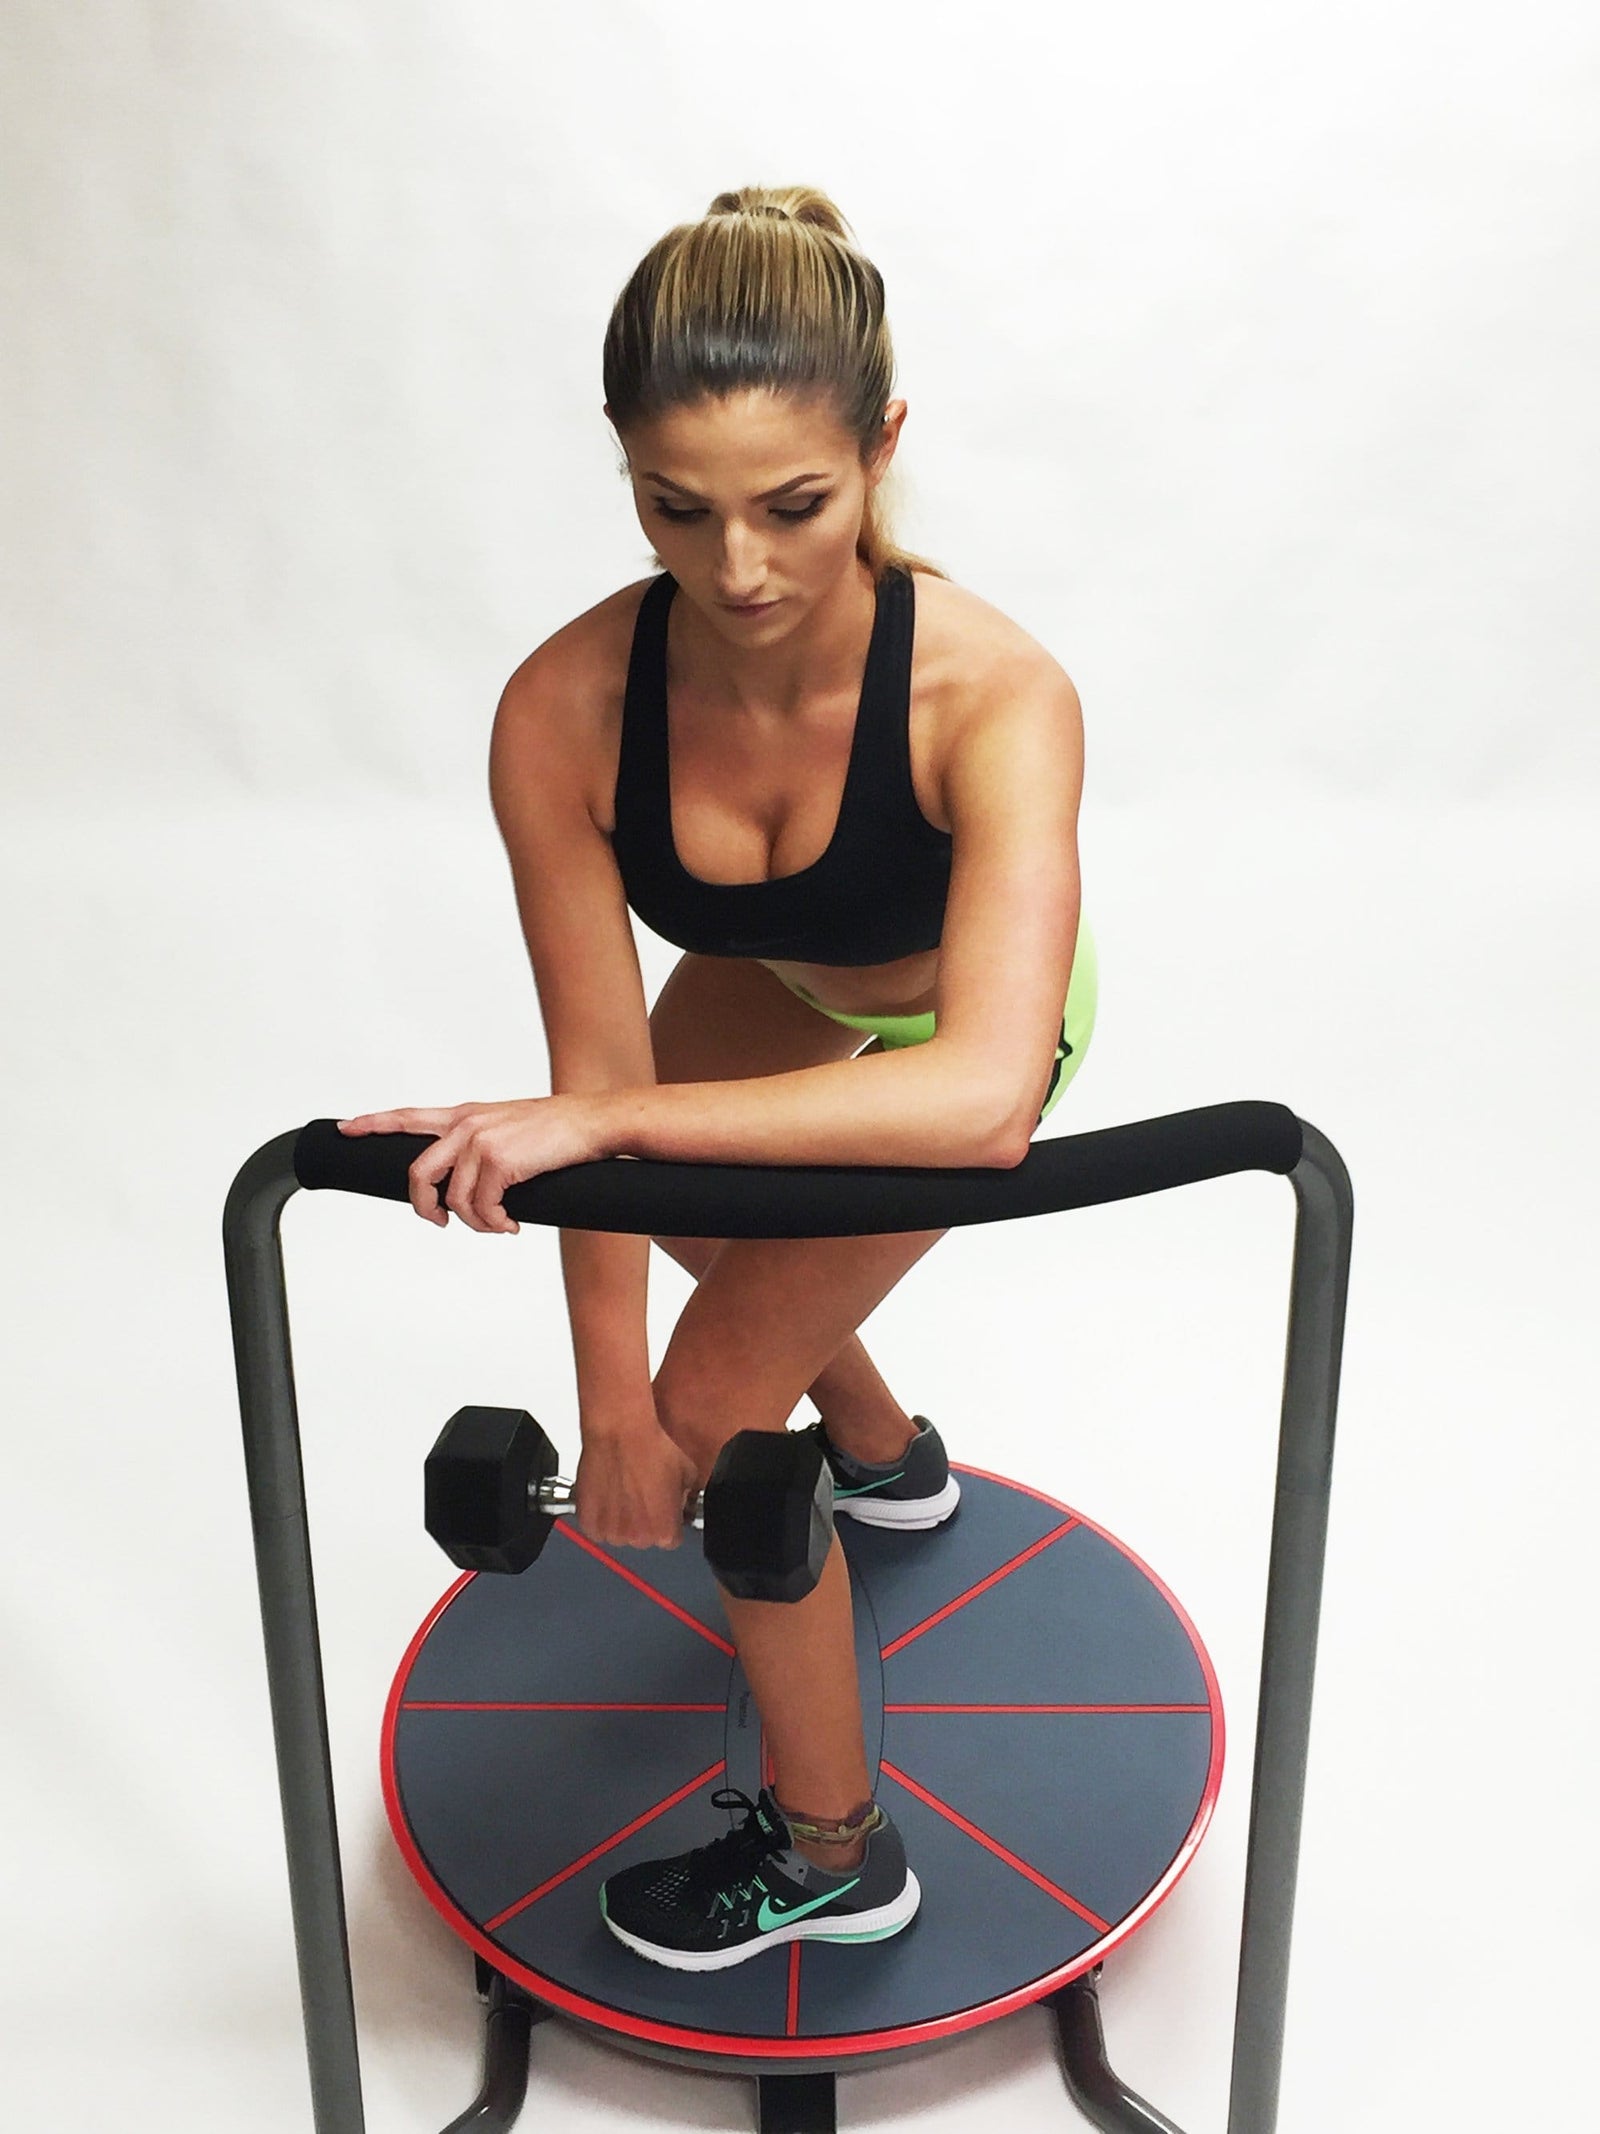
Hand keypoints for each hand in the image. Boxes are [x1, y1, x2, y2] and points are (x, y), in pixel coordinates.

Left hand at [336, 1096, 602, 1232]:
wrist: (594, 1122)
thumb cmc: (559, 1130)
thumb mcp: (509, 1126)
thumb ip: (481, 1144)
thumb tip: (467, 1185)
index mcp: (466, 1115)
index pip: (408, 1116)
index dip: (373, 1123)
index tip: (346, 1128)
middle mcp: (467, 1125)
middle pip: (418, 1174)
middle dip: (424, 1207)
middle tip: (441, 1222)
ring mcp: (481, 1142)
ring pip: (454, 1201)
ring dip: (475, 1223)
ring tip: (498, 1224)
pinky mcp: (500, 1162)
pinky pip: (483, 1209)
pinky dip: (496, 1225)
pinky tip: (512, 1224)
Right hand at [573, 1425, 699, 1550]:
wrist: (621, 1433)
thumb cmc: (651, 1449)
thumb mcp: (688, 1473)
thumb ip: (687, 1498)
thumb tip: (684, 1502)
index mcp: (666, 1532)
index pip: (671, 1539)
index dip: (667, 1521)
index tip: (662, 1511)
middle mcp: (638, 1538)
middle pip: (643, 1538)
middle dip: (643, 1521)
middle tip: (640, 1495)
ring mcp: (611, 1532)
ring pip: (617, 1533)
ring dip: (620, 1519)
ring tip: (622, 1492)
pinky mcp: (588, 1522)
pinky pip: (595, 1526)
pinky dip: (598, 1515)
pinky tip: (606, 1494)